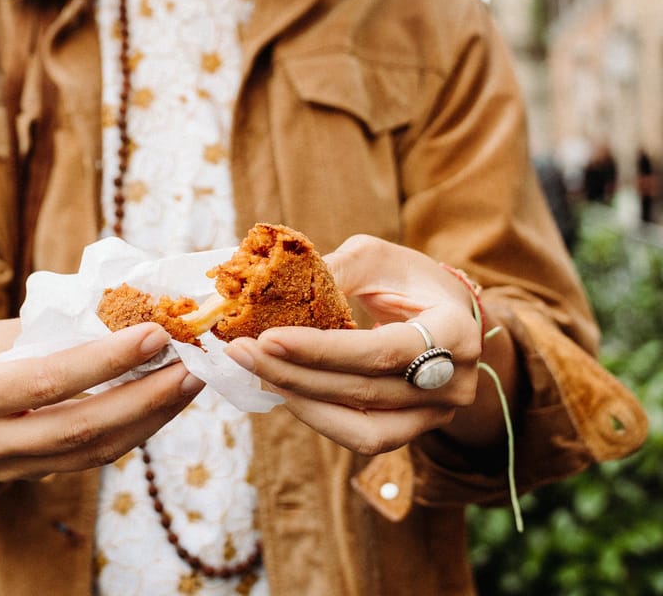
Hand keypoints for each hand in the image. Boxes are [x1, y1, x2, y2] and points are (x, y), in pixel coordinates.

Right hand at [0, 319, 203, 480]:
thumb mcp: (3, 332)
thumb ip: (60, 333)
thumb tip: (137, 315)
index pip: (48, 380)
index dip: (106, 360)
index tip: (155, 334)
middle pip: (79, 427)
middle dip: (144, 397)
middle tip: (190, 366)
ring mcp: (7, 470)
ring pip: (94, 451)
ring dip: (151, 417)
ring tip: (189, 383)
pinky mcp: (33, 479)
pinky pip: (93, 458)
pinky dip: (135, 429)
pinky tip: (164, 403)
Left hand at [224, 235, 511, 454]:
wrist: (448, 315)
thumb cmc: (409, 280)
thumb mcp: (377, 259)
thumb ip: (335, 272)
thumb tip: (273, 288)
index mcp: (456, 330)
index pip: (381, 351)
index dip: (321, 350)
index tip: (267, 338)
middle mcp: (454, 381)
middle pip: (364, 390)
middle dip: (293, 374)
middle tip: (240, 352)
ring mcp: (437, 414)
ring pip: (360, 424)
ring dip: (299, 399)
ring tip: (253, 370)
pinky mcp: (414, 430)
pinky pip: (362, 437)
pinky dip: (318, 417)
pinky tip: (283, 390)